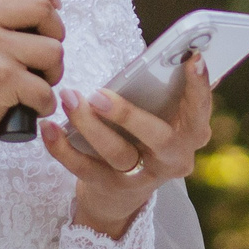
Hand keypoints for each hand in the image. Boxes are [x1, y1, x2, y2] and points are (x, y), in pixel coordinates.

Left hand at [42, 50, 213, 236]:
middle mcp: (173, 159)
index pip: (200, 110)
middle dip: (129, 115)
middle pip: (159, 138)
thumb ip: (162, 90)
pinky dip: (62, 148)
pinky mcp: (111, 189)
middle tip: (99, 94)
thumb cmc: (143, 134)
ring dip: (89, 125)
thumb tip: (160, 55)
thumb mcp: (161, 114)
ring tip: (70, 99)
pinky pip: (84, 169)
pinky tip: (48, 128)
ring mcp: (142, 178)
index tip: (193, 59)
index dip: (200, 87)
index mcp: (191, 133)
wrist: (120, 193)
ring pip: (118, 153)